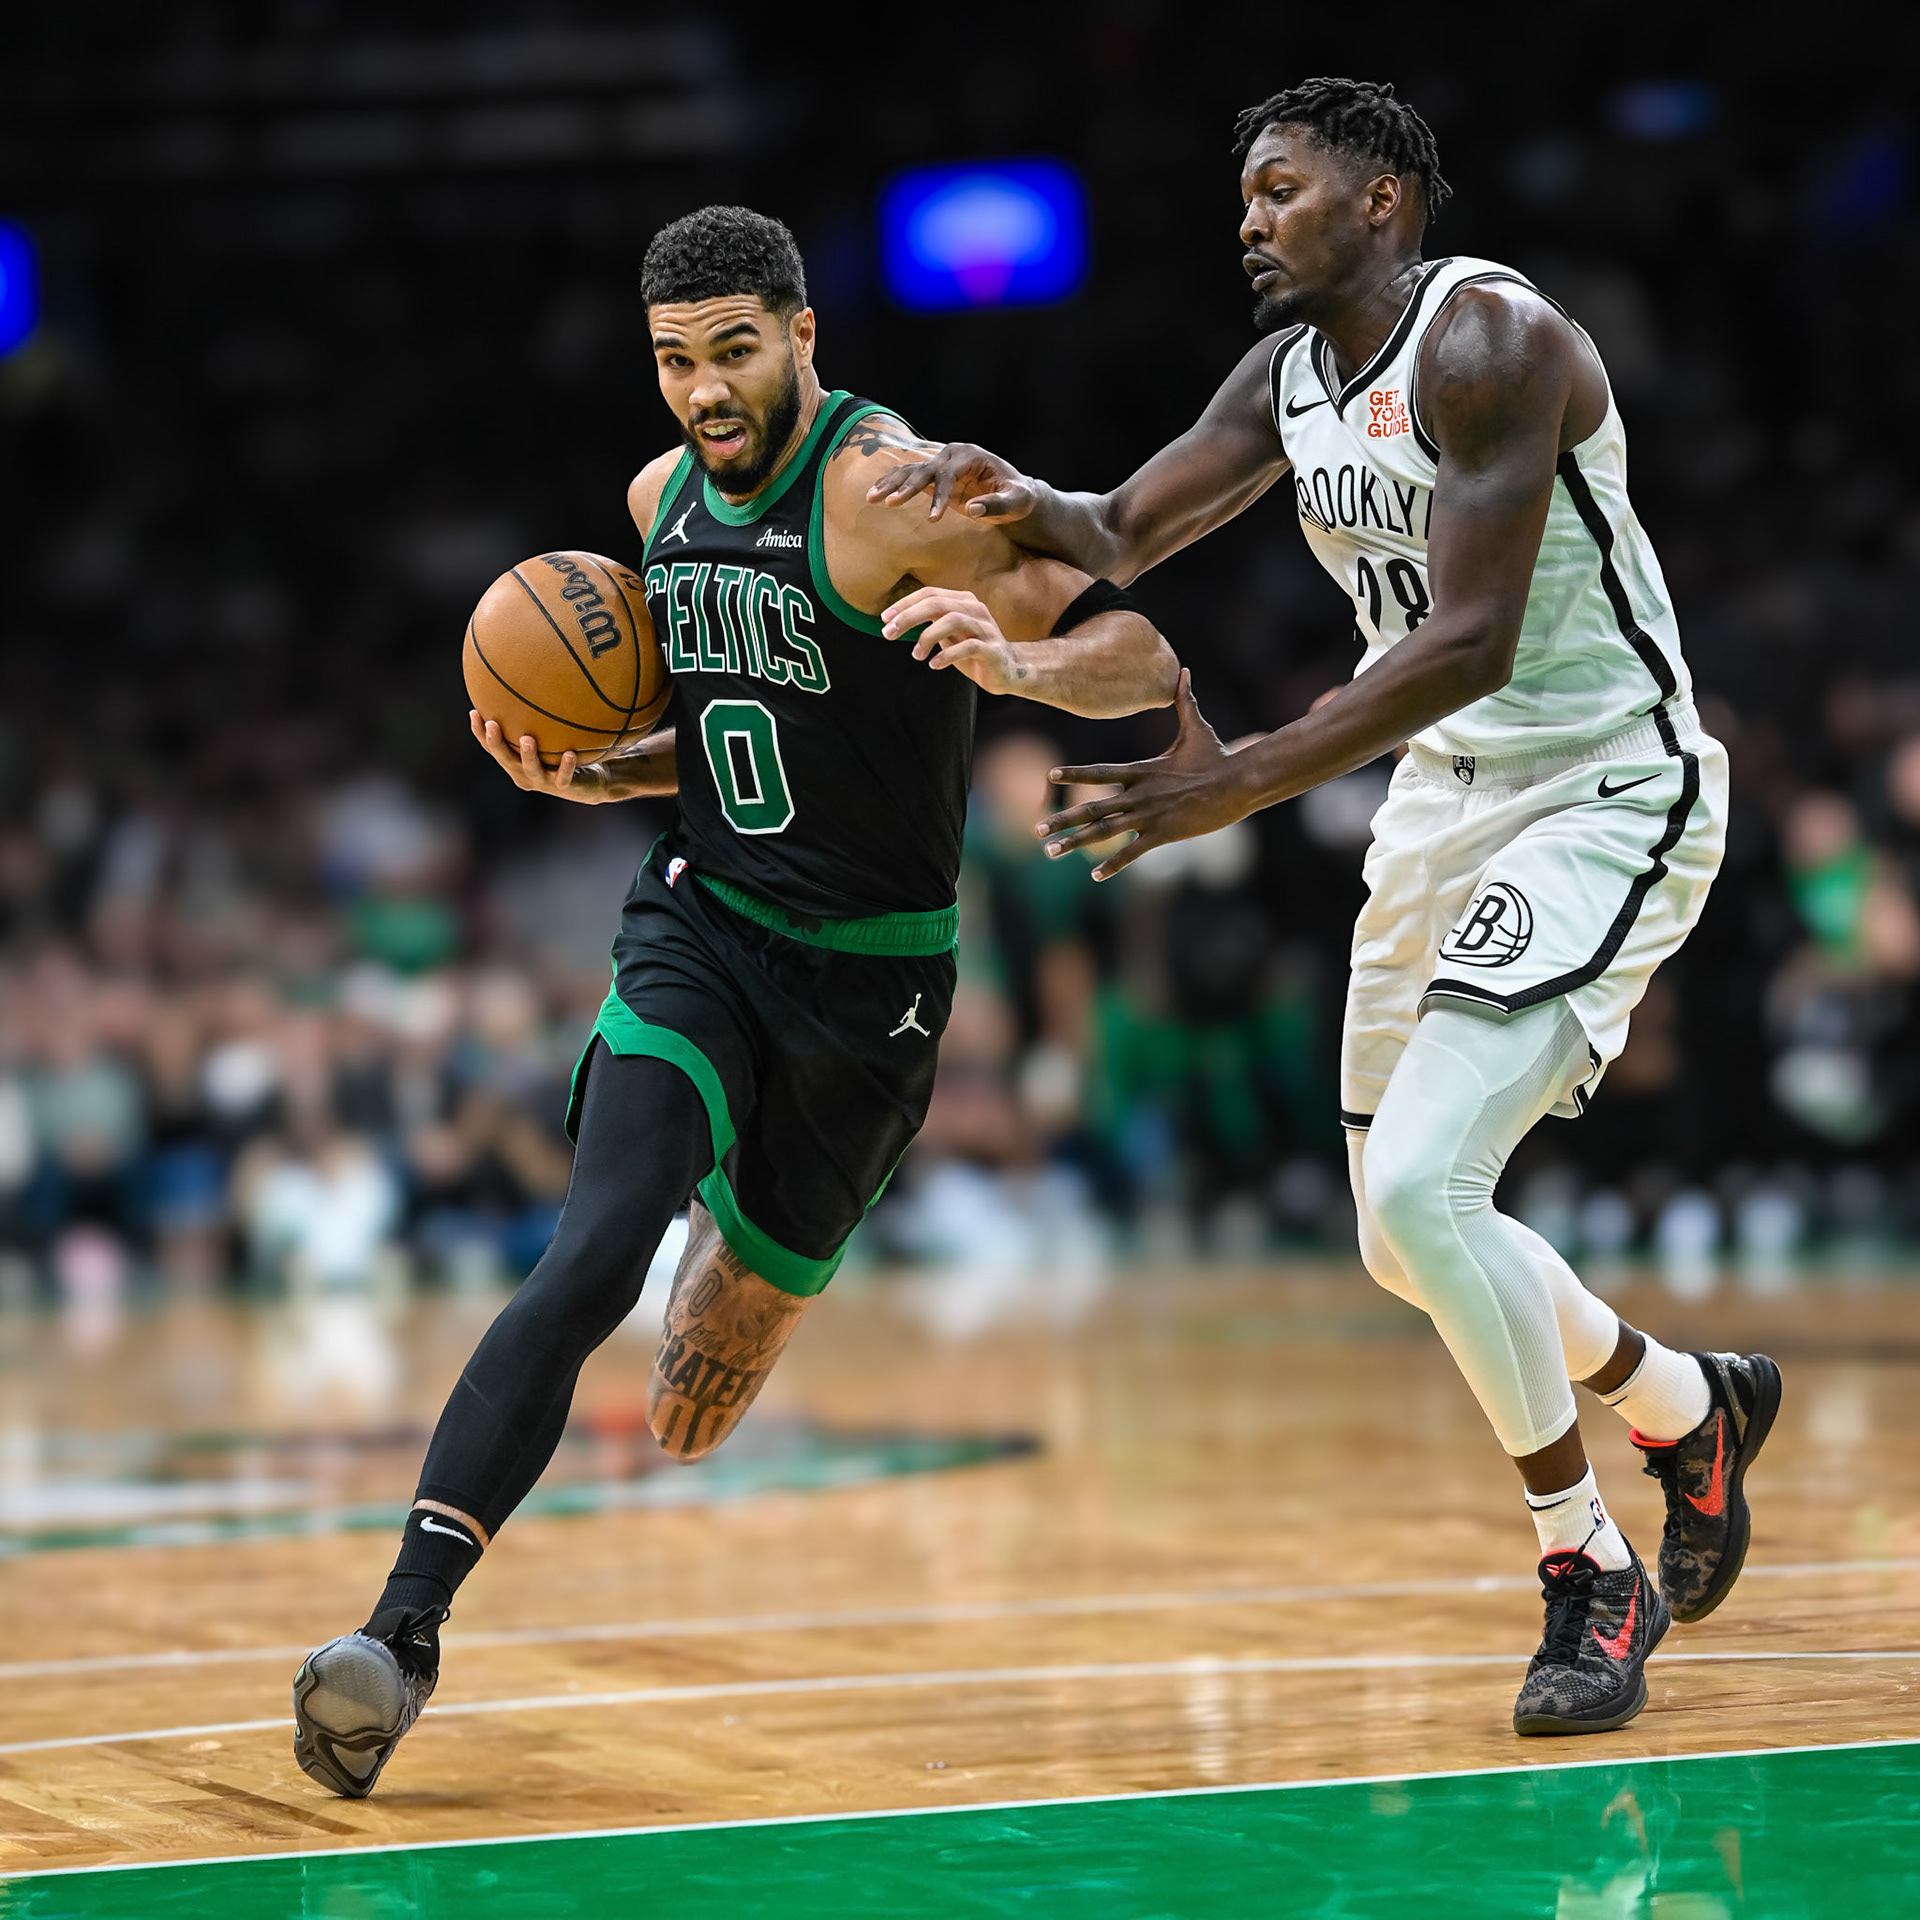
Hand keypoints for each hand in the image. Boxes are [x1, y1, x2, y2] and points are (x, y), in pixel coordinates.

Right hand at [469, 711, 608, 802]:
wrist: (588, 782)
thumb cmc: (563, 752)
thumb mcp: (548, 734)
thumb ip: (534, 716)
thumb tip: (527, 678)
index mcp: (514, 760)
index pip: (492, 747)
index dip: (480, 732)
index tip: (474, 712)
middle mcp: (523, 772)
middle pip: (504, 758)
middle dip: (496, 742)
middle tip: (492, 724)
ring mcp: (542, 781)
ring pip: (531, 769)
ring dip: (528, 755)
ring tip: (527, 739)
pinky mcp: (562, 787)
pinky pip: (563, 777)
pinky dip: (566, 766)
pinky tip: (570, 754)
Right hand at [865, 441, 1036, 522]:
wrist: (1014, 491)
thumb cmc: (1018, 496)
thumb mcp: (1016, 502)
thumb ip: (997, 505)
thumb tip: (972, 509)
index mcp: (971, 456)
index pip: (949, 475)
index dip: (940, 496)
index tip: (933, 519)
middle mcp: (952, 454)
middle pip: (925, 469)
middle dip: (906, 487)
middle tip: (890, 503)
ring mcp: (941, 462)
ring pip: (911, 471)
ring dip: (891, 484)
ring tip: (871, 498)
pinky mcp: (935, 474)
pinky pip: (909, 477)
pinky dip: (892, 484)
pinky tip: (875, 493)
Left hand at [881, 587, 1034, 696]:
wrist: (1008, 671)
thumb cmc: (973, 651)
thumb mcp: (948, 634)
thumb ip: (930, 623)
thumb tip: (896, 621)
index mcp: (963, 601)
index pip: (930, 593)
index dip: (905, 604)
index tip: (885, 618)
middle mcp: (975, 609)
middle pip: (938, 603)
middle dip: (909, 617)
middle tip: (889, 633)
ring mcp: (986, 628)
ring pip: (953, 620)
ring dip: (928, 637)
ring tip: (916, 655)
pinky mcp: (993, 649)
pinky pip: (969, 647)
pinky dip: (947, 655)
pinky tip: (934, 664)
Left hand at [1035, 671, 1248, 879]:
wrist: (1238, 784)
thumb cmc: (1218, 756)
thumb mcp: (1197, 728)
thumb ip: (1185, 702)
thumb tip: (1183, 671)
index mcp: (1142, 770)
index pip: (1100, 772)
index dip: (1074, 773)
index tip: (1050, 775)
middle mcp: (1139, 794)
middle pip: (1092, 807)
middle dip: (1062, 819)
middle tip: (1036, 829)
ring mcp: (1149, 816)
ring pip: (1105, 832)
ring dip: (1075, 842)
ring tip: (1050, 852)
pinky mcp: (1164, 835)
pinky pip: (1133, 853)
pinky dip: (1113, 866)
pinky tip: (1095, 877)